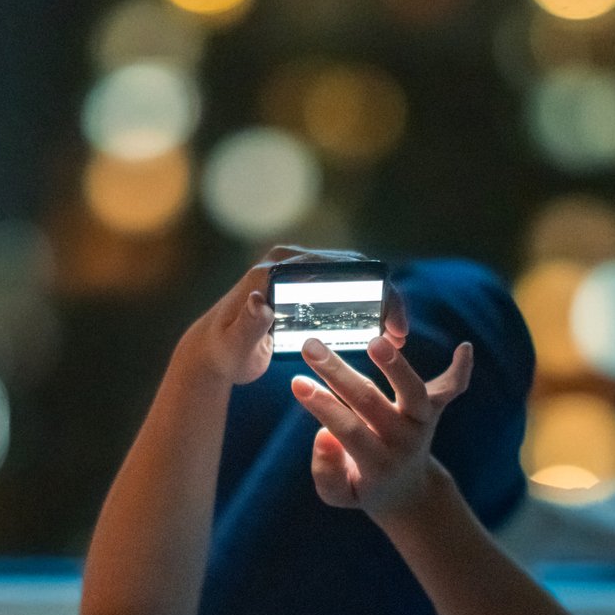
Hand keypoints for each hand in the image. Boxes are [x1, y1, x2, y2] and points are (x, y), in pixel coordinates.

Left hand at [174, 246, 404, 385]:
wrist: (212, 352)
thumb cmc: (222, 353)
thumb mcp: (233, 345)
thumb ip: (245, 325)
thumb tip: (258, 299)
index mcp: (276, 270)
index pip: (336, 269)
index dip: (373, 291)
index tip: (392, 323)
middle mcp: (289, 261)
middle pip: (352, 269)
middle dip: (385, 296)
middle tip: (402, 335)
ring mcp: (298, 270)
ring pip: (354, 278)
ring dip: (381, 301)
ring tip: (398, 337)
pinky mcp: (303, 284)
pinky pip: (345, 288)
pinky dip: (368, 304)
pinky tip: (383, 333)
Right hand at [290, 333, 472, 519]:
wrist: (408, 492)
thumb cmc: (363, 486)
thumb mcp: (339, 494)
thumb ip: (327, 473)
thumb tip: (323, 436)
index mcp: (378, 464)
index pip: (349, 431)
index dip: (323, 408)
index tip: (297, 382)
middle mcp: (403, 441)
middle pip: (372, 403)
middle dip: (338, 374)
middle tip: (311, 347)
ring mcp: (422, 423)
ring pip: (415, 393)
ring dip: (397, 366)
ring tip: (375, 340)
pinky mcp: (435, 410)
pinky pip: (452, 389)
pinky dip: (460, 370)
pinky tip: (464, 348)